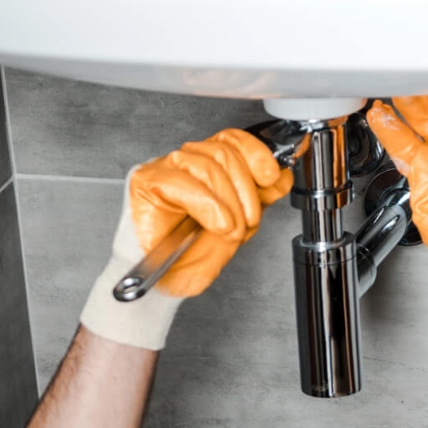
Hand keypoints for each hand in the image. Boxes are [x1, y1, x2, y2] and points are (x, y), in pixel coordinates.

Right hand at [80, 129, 292, 349]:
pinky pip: (183, 182)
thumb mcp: (238, 228)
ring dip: (228, 203)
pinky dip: (207, 205)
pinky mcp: (145, 181)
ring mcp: (164, 170)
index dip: (256, 153)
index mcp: (207, 170)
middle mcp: (185, 165)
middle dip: (246, 191)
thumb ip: (259, 200)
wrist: (162, 287)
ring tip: (230, 231)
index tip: (272, 174)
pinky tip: (217, 224)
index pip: (232, 141)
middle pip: (224, 151)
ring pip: (207, 165)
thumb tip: (281, 176)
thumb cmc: (188, 260)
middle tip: (248, 223)